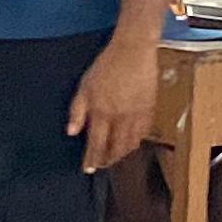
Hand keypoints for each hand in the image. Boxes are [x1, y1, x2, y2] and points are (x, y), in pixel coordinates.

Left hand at [67, 35, 161, 174]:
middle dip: (108, 159)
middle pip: (116, 148)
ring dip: (123, 153)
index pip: (96, 144)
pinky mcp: (150, 109)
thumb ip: (77, 112)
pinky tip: (132, 141)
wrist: (133, 52)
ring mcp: (138, 115)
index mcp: (102, 113)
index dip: (92, 158)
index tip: (88, 169)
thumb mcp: (84, 87)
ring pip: (132, 143)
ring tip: (116, 156)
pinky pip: (144, 132)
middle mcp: (120, 118)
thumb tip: (71, 132)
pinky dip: (137, 141)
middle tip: (103, 165)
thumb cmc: (106, 66)